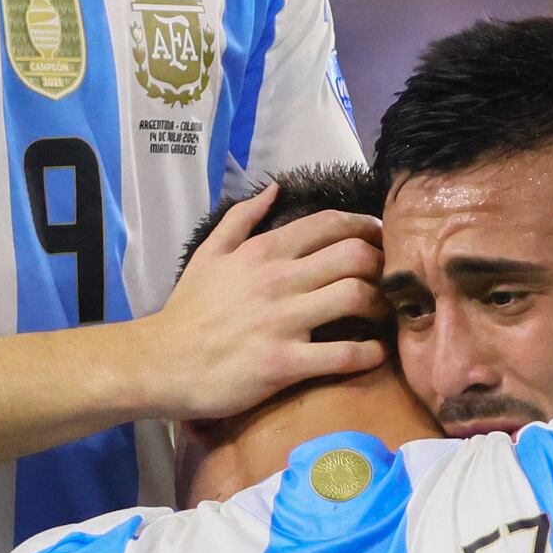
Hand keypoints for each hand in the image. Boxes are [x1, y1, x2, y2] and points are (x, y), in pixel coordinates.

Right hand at [140, 191, 381, 422]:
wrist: (162, 363)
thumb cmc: (189, 310)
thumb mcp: (208, 253)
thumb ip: (241, 219)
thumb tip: (275, 189)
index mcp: (264, 251)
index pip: (330, 224)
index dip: (366, 228)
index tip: (380, 240)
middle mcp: (278, 279)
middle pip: (355, 255)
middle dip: (382, 264)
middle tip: (390, 279)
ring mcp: (283, 320)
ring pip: (356, 296)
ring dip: (381, 305)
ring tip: (385, 315)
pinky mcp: (285, 362)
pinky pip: (343, 354)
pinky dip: (369, 353)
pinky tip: (374, 353)